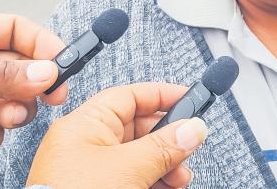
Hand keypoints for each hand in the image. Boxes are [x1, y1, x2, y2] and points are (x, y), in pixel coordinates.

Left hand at [27, 83, 206, 188]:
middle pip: (137, 129)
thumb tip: (193, 128)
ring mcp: (87, 170)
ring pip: (136, 157)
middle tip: (189, 151)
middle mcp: (83, 144)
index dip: (161, 96)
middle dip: (168, 141)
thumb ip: (164, 147)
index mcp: (84, 124)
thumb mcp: (129, 169)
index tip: (190, 100)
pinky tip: (165, 188)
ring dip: (164, 166)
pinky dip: (150, 181)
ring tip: (179, 180)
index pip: (129, 97)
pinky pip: (128, 178)